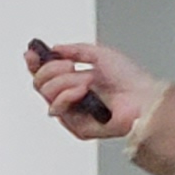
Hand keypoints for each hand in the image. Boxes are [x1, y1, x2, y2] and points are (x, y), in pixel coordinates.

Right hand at [27, 40, 157, 140]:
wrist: (143, 97)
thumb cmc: (130, 78)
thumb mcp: (99, 54)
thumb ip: (74, 50)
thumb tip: (55, 49)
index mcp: (76, 80)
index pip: (46, 74)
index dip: (35, 63)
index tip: (31, 54)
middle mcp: (73, 96)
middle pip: (40, 83)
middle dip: (51, 70)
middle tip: (68, 66)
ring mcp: (74, 112)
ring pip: (46, 94)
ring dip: (64, 82)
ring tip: (84, 81)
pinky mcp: (77, 126)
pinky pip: (57, 109)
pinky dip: (67, 96)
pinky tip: (82, 91)